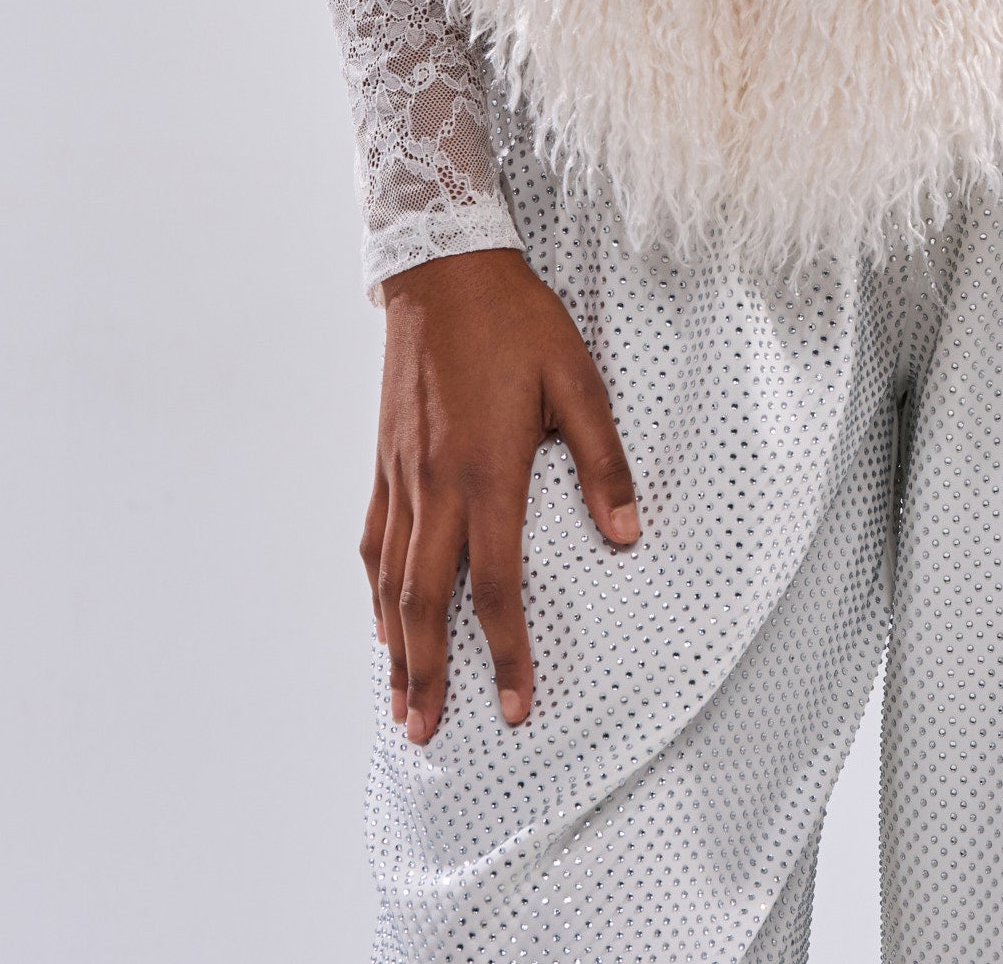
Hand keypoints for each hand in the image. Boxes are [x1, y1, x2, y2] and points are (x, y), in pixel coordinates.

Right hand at [365, 247, 638, 742]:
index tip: (518, 705)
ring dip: (396, 648)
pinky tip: (381, 620)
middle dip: (429, 676)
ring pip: (393, 581)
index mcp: (488, 472)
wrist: (442, 268)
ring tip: (399, 702)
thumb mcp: (577, 378)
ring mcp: (403, 476)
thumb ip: (603, 460)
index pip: (497, 586)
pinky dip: (376, 592)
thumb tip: (628, 534)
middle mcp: (436, 486)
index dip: (508, 653)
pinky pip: (375, 542)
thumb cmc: (516, 320)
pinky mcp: (386, 460)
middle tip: (430, 735)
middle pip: (427, 603)